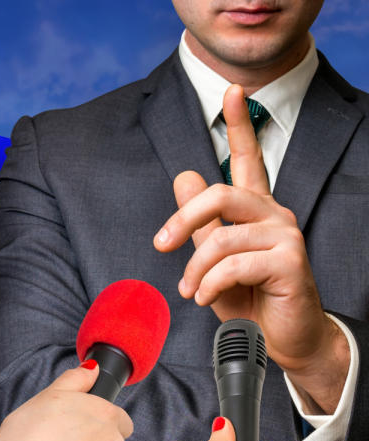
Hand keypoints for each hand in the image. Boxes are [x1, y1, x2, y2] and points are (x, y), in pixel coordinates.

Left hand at [153, 84, 348, 412]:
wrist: (278, 339)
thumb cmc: (246, 296)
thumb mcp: (211, 258)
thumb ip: (199, 222)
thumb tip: (184, 176)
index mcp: (254, 208)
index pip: (247, 159)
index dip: (239, 124)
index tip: (232, 90)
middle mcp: (273, 214)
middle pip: (220, 194)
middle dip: (183, 220)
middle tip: (161, 246)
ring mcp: (285, 236)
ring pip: (222, 237)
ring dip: (196, 268)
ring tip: (190, 290)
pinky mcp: (291, 262)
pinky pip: (235, 264)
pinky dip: (211, 283)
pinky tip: (206, 297)